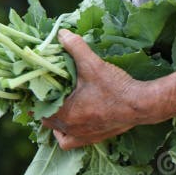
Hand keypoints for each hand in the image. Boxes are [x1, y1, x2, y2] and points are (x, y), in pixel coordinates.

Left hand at [42, 29, 146, 149]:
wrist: (140, 106)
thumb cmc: (115, 87)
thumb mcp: (93, 65)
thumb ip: (76, 48)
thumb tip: (61, 33)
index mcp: (65, 113)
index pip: (38, 107)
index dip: (35, 96)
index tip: (36, 86)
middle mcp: (70, 128)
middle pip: (45, 120)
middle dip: (44, 106)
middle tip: (47, 92)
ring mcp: (81, 136)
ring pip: (57, 132)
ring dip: (54, 121)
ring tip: (57, 107)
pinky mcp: (93, 139)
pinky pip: (70, 141)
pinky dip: (66, 134)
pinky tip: (69, 124)